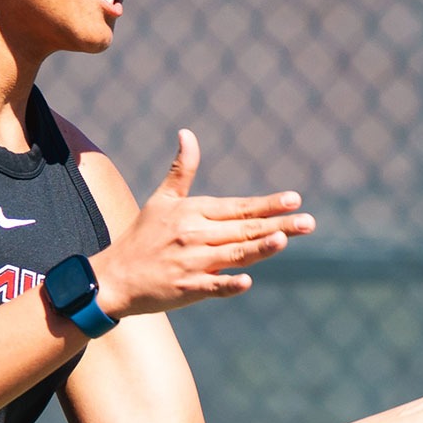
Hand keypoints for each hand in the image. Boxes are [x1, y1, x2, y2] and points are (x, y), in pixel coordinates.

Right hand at [91, 129, 314, 315]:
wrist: (114, 277)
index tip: (294, 199)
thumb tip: (188, 133)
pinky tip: (247, 280)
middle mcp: (195, 235)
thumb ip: (181, 170)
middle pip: (244, 230)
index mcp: (193, 213)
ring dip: (259, 248)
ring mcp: (192, 263)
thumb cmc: (142, 237)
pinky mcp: (187, 290)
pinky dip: (228, 284)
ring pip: (233, 254)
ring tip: (284, 239)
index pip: (238, 207)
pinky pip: (212, 286)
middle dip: (278, 225)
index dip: (267, 203)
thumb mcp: (162, 200)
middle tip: (309, 222)